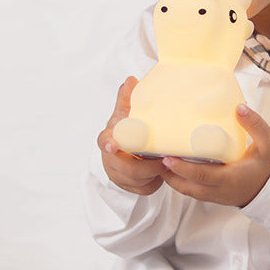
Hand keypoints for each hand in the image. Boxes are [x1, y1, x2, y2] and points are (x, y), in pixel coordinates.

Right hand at [97, 77, 166, 195]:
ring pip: (137, 181)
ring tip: (163, 163)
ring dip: (153, 173)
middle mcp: (110, 159)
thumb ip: (127, 99)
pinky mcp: (129, 187)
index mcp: (108, 139)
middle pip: (127, 168)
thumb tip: (130, 80)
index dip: (110, 144)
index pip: (105, 142)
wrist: (124, 153)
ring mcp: (118, 175)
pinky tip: (160, 173)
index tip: (114, 145)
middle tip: (163, 158)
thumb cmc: (127, 130)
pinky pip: (145, 189)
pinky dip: (155, 182)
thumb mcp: (126, 114)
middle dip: (147, 166)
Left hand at [161, 105, 269, 206]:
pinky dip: (179, 180)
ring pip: (185, 190)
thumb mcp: (269, 144)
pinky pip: (191, 190)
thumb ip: (255, 125)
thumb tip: (239, 108)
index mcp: (230, 179)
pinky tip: (172, 166)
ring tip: (157, 159)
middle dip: (168, 173)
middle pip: (186, 186)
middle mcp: (218, 191)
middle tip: (153, 156)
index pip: (201, 176)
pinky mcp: (212, 196)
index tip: (167, 158)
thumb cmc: (269, 165)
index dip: (182, 168)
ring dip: (171, 177)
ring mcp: (214, 196)